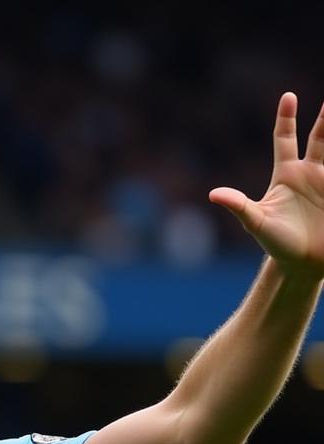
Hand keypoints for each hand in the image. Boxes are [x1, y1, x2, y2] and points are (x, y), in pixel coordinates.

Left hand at [211, 93, 323, 275]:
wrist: (303, 264)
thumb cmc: (277, 243)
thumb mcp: (256, 223)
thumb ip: (238, 206)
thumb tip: (212, 194)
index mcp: (286, 175)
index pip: (285, 139)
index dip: (286, 119)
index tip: (288, 97)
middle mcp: (309, 172)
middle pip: (320, 136)